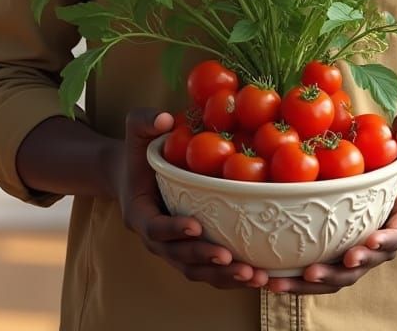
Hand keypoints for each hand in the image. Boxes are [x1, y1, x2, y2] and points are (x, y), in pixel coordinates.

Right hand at [116, 108, 268, 289]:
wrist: (136, 174)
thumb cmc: (139, 150)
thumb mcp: (135, 130)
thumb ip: (145, 121)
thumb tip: (165, 119)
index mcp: (140, 214)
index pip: (155, 228)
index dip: (174, 229)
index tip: (196, 225)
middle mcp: (157, 240)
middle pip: (180, 258)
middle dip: (205, 259)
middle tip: (230, 258)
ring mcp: (176, 250)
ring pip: (199, 271)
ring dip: (224, 277)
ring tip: (253, 276)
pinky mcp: (194, 253)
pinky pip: (212, 271)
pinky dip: (233, 277)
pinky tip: (261, 276)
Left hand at [266, 108, 396, 294]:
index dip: (386, 241)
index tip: (369, 243)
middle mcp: (383, 238)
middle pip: (363, 265)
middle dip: (337, 272)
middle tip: (314, 271)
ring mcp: (360, 244)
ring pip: (338, 274)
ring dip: (310, 282)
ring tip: (280, 284)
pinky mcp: (339, 244)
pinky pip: (322, 264)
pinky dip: (299, 275)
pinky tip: (270, 277)